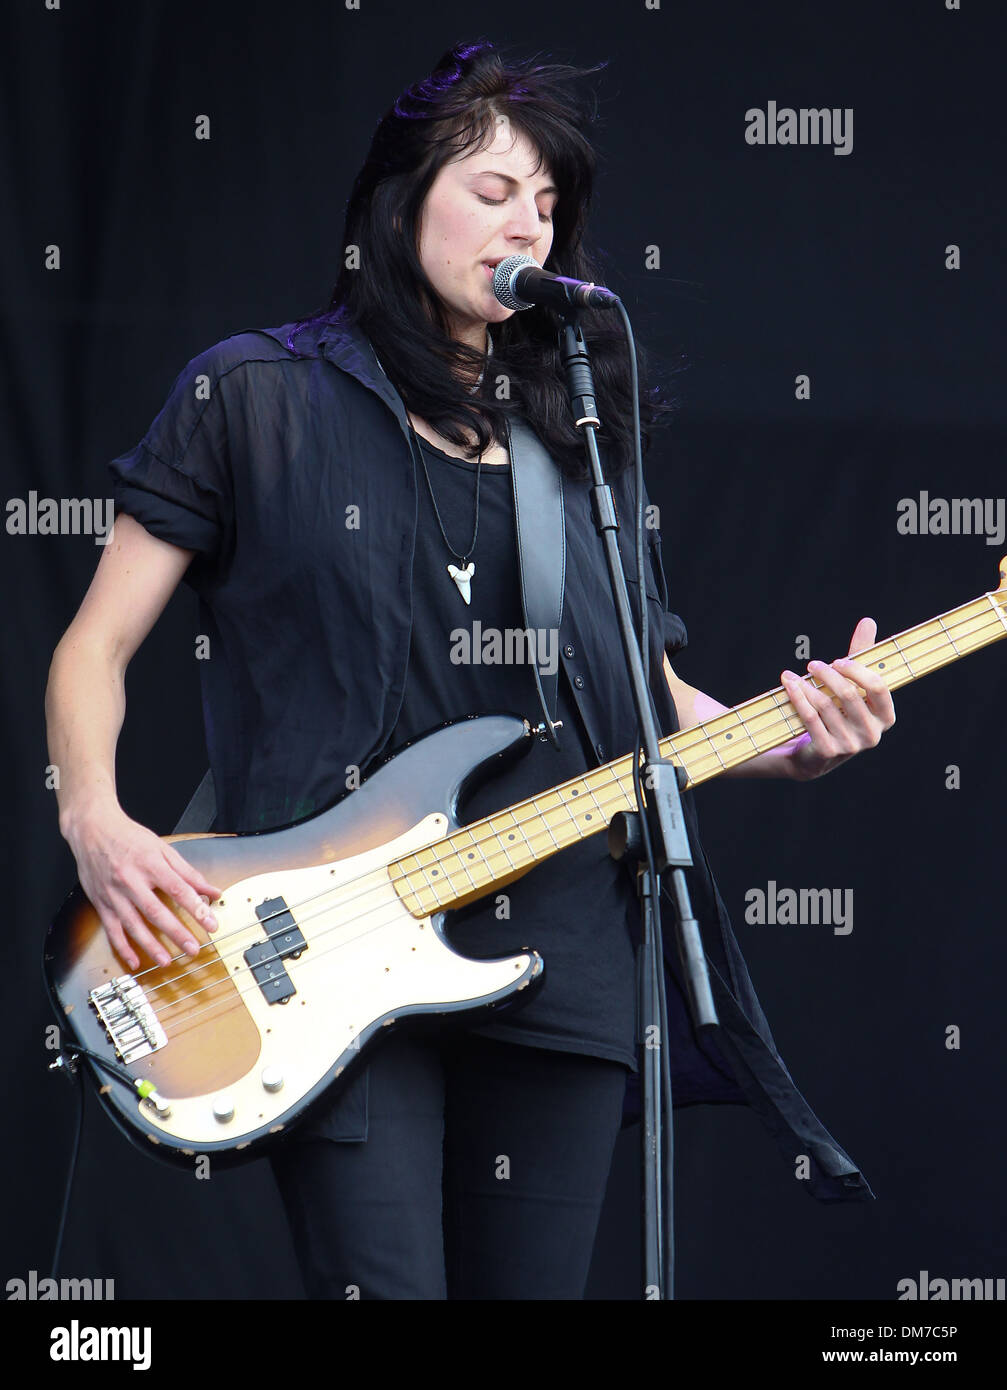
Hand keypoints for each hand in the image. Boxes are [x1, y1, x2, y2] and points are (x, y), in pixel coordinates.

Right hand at [63, 803, 222, 970]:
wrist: (93, 830)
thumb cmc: (129, 837)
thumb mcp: (163, 848)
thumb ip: (188, 872)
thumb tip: (211, 890)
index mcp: (150, 864)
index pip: (177, 889)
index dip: (196, 908)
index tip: (210, 923)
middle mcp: (130, 880)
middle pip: (156, 911)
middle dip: (176, 933)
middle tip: (192, 948)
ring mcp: (114, 893)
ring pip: (133, 925)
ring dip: (151, 946)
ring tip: (167, 960)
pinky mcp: (101, 903)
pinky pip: (112, 930)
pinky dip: (123, 947)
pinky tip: (134, 960)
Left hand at [780, 618, 895, 780]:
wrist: (816, 753)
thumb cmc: (839, 711)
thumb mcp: (852, 685)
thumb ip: (861, 656)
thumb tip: (867, 621)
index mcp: (886, 717)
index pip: (878, 687)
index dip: (857, 670)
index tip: (837, 661)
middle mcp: (872, 734)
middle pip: (849, 694)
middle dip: (828, 674)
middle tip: (812, 665)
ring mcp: (850, 746)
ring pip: (826, 705)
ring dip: (807, 686)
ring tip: (794, 676)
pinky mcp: (828, 751)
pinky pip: (810, 718)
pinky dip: (798, 698)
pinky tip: (789, 686)